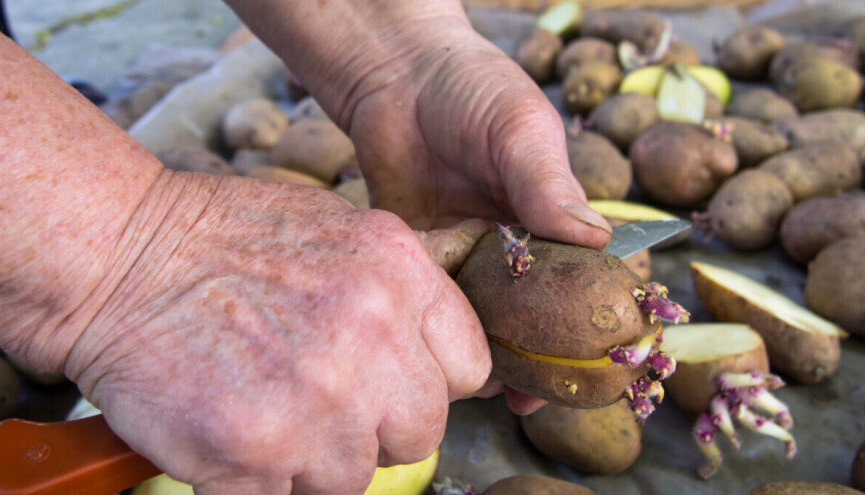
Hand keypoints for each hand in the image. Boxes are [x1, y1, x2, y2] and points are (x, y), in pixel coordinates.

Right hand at [65, 172, 490, 493]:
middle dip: (374, 427)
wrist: (120, 257)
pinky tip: (235, 435)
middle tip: (319, 400)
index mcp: (399, 274)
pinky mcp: (256, 451)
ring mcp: (317, 399)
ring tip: (266, 410)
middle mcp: (372, 336)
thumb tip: (434, 356)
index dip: (428, 383)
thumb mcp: (337, 231)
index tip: (392, 385)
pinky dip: (260, 482)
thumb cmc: (222, 240)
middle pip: (420, 431)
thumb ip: (398, 293)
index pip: (468, 369)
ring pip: (353, 477)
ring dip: (312, 459)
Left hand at [227, 0, 613, 415]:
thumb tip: (593, 241)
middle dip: (542, 357)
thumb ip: (547, 183)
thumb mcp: (520, 129)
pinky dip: (440, 328)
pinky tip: (442, 355)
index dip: (598, 319)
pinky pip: (435, 301)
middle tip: (539, 397)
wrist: (397, 78)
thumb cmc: (473, 90)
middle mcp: (514, 242)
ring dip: (491, 353)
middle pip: (537, 311)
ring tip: (494, 393)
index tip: (604, 359)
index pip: (588, 275)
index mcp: (552, 215)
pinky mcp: (424, 255)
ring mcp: (468, 252)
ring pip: (486, 316)